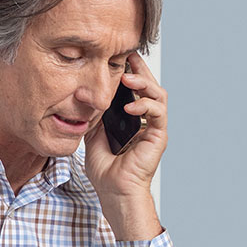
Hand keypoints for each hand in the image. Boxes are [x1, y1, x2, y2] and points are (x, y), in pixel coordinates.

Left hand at [84, 53, 167, 239]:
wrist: (113, 191)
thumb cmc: (105, 170)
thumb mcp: (92, 134)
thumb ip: (95, 115)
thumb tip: (88, 95)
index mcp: (132, 119)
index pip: (135, 89)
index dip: (129, 72)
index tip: (117, 58)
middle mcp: (146, 121)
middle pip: (149, 86)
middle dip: (140, 69)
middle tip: (128, 55)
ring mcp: (154, 127)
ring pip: (158, 94)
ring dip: (144, 82)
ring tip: (127, 77)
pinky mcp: (158, 136)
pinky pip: (158, 113)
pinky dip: (145, 105)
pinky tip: (130, 106)